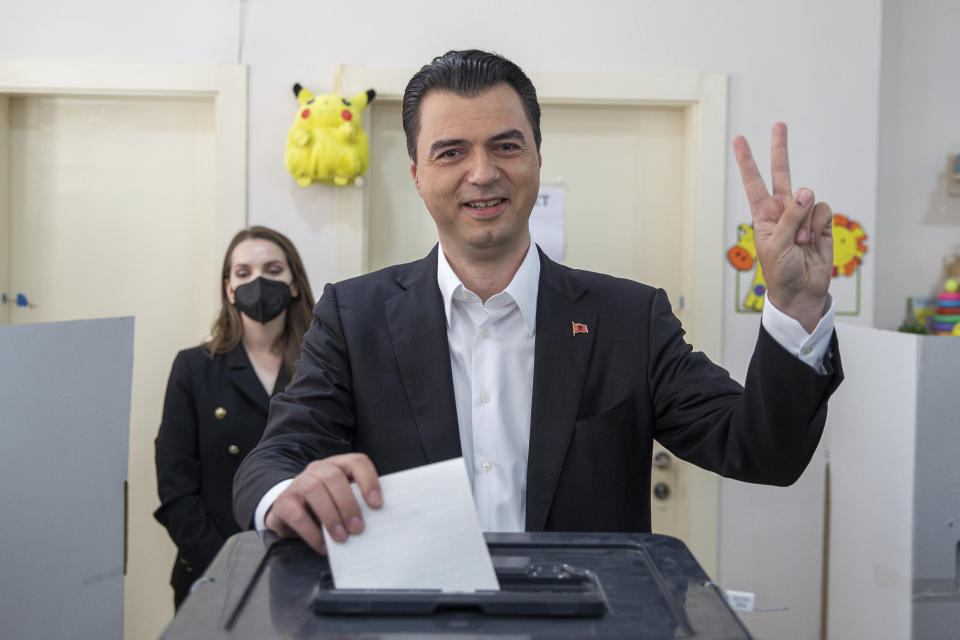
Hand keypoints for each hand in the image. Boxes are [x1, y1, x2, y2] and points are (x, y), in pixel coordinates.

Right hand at [264, 453, 381, 554]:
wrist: (290, 511)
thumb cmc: (325, 505)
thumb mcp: (343, 499)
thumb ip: (359, 503)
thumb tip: (380, 522)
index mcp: (338, 465)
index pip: (357, 462)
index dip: (368, 481)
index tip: (377, 504)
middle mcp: (318, 469)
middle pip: (334, 477)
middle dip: (348, 504)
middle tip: (358, 528)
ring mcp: (298, 483)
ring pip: (314, 489)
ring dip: (330, 515)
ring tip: (341, 537)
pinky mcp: (283, 503)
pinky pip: (297, 514)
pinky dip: (312, 532)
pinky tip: (323, 546)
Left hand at [733, 123, 832, 331]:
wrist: (802, 291)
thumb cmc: (781, 271)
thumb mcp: (776, 244)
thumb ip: (790, 216)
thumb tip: (807, 192)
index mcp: (763, 214)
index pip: (754, 182)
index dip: (747, 161)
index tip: (739, 139)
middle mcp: (782, 210)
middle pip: (782, 173)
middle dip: (780, 149)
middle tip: (779, 124)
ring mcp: (802, 215)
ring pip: (809, 197)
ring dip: (806, 219)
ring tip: (800, 241)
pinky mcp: (820, 222)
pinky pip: (823, 209)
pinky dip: (818, 223)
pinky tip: (812, 239)